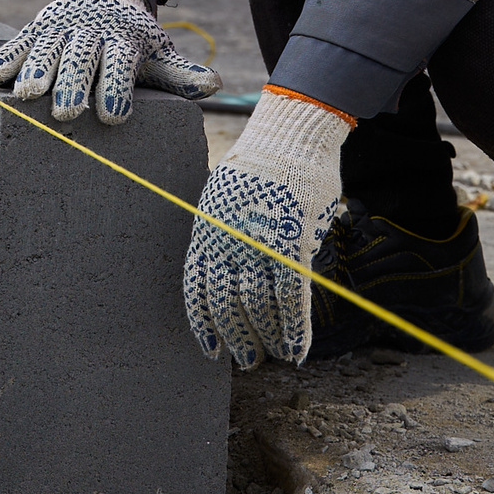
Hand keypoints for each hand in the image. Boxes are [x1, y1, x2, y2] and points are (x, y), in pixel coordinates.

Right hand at [0, 0, 220, 123]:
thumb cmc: (131, 40)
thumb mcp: (157, 53)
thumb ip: (180, 74)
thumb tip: (215, 85)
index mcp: (122, 42)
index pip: (120, 65)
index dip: (117, 88)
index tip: (116, 115)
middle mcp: (90, 35)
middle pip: (81, 59)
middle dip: (75, 83)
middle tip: (68, 110)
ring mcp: (60, 31)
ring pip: (47, 50)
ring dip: (37, 70)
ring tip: (29, 94)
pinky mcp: (36, 29)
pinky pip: (18, 43)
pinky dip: (6, 58)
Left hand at [183, 90, 351, 367]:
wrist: (290, 135)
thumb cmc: (262, 167)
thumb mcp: (227, 199)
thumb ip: (227, 237)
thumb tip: (237, 274)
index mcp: (207, 229)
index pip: (197, 287)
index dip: (203, 323)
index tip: (210, 349)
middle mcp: (228, 239)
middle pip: (227, 303)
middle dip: (237, 337)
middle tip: (247, 359)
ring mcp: (259, 241)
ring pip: (259, 305)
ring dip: (267, 337)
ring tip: (273, 355)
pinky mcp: (292, 241)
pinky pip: (291, 296)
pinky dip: (294, 328)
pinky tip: (296, 349)